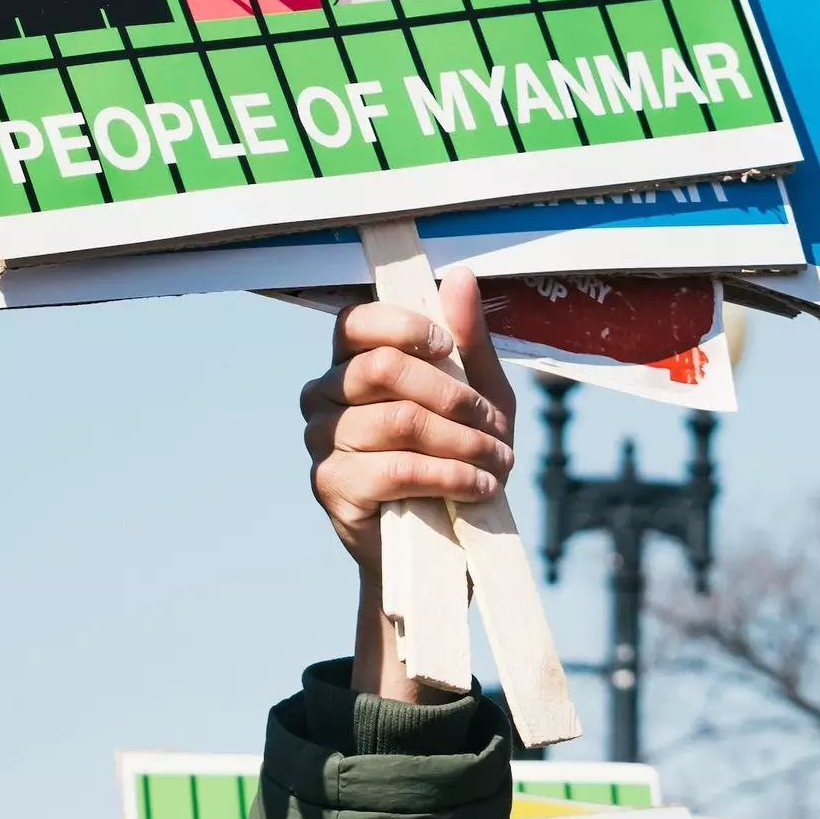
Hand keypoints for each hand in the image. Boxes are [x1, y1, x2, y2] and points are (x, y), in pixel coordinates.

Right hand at [301, 269, 514, 572]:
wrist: (445, 542)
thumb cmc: (457, 456)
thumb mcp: (478, 395)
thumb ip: (468, 339)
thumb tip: (462, 276)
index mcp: (350, 362)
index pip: (355, 322)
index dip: (403, 327)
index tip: (446, 348)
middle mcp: (323, 395)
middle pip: (381, 368)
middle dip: (452, 395)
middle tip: (493, 424)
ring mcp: (321, 441)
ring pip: (398, 421)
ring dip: (463, 443)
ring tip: (498, 462)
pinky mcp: (332, 486)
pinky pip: (397, 468)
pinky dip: (451, 475)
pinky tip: (479, 487)